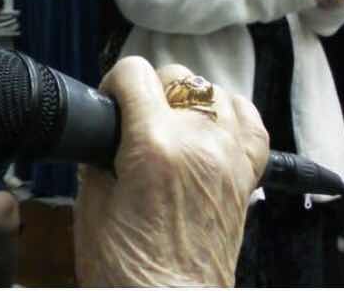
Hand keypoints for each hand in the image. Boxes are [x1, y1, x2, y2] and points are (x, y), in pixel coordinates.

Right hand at [74, 58, 268, 286]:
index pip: (134, 73)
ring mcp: (228, 158)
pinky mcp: (244, 177)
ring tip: (169, 126)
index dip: (114, 83)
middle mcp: (199, 143)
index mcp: (154, 146)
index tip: (109, 102)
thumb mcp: (92, 204)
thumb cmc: (127, 270)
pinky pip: (251, 124)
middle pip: (177, 76)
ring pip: (214, 91)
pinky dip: (232, 116)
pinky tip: (211, 126)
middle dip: (149, 91)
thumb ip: (99, 156)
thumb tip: (106, 135)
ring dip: (188, 100)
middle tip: (133, 122)